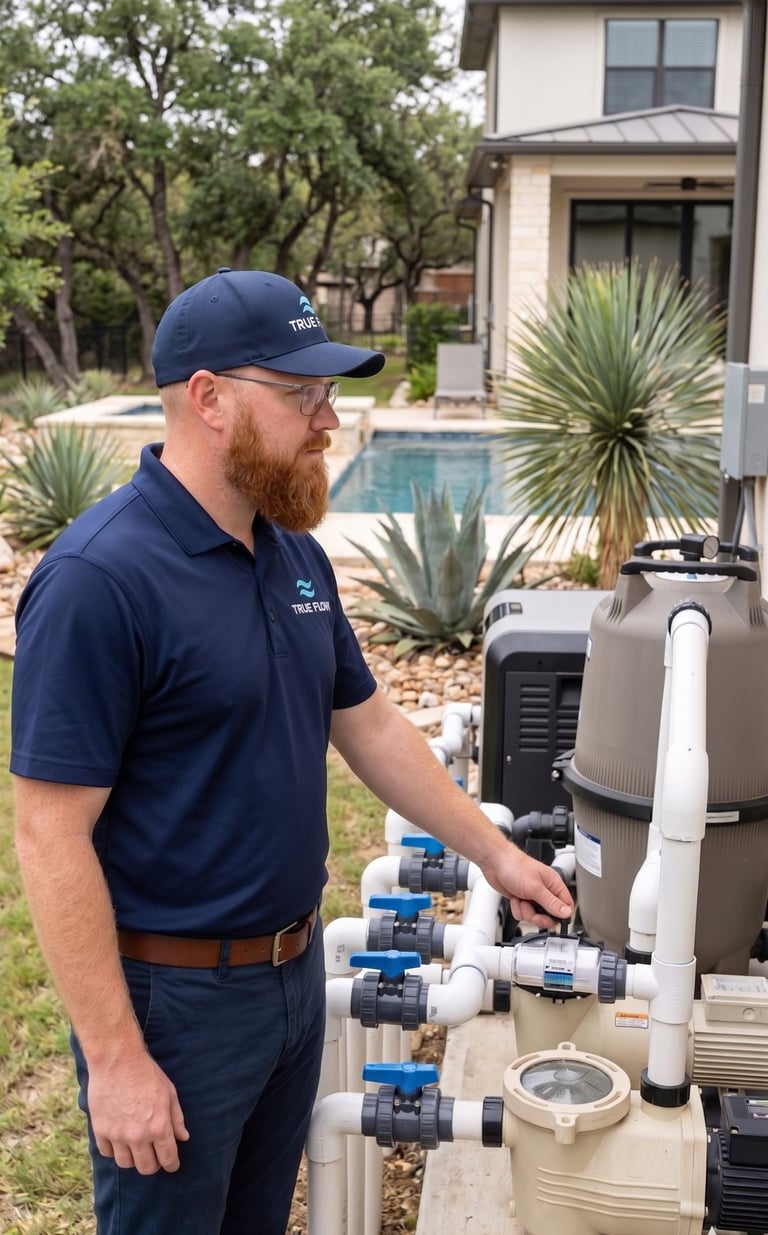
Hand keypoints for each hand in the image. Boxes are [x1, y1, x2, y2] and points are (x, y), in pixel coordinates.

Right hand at [87, 1049, 189, 1173]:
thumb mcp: (169, 1093)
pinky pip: (107, 1153)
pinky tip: (118, 1140)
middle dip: (153, 1165)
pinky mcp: (100, 1131)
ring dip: (133, 1159)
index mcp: (159, 1127)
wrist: (117, 1061)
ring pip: (126, 1164)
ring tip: (136, 1148)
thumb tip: (183, 1138)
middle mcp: (139, 1136)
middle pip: (146, 1168)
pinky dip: (114, 1150)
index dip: (172, 1165)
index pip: (168, 1159)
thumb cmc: (146, 1074)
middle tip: (154, 1156)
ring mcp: (118, 1135)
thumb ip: (176, 1118)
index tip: (171, 1164)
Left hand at [486, 846, 573, 928]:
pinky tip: (515, 899)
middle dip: (539, 916)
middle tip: (532, 911)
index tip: (551, 919)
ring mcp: (533, 896)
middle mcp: (545, 891)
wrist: (494, 863)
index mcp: (554, 884)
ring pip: (536, 916)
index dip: (561, 916)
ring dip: (526, 912)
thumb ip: (551, 902)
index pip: (566, 905)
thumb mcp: (535, 888)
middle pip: (551, 915)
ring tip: (521, 900)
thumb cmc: (515, 866)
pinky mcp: (522, 899)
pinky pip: (523, 914)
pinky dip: (517, 909)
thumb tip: (567, 913)